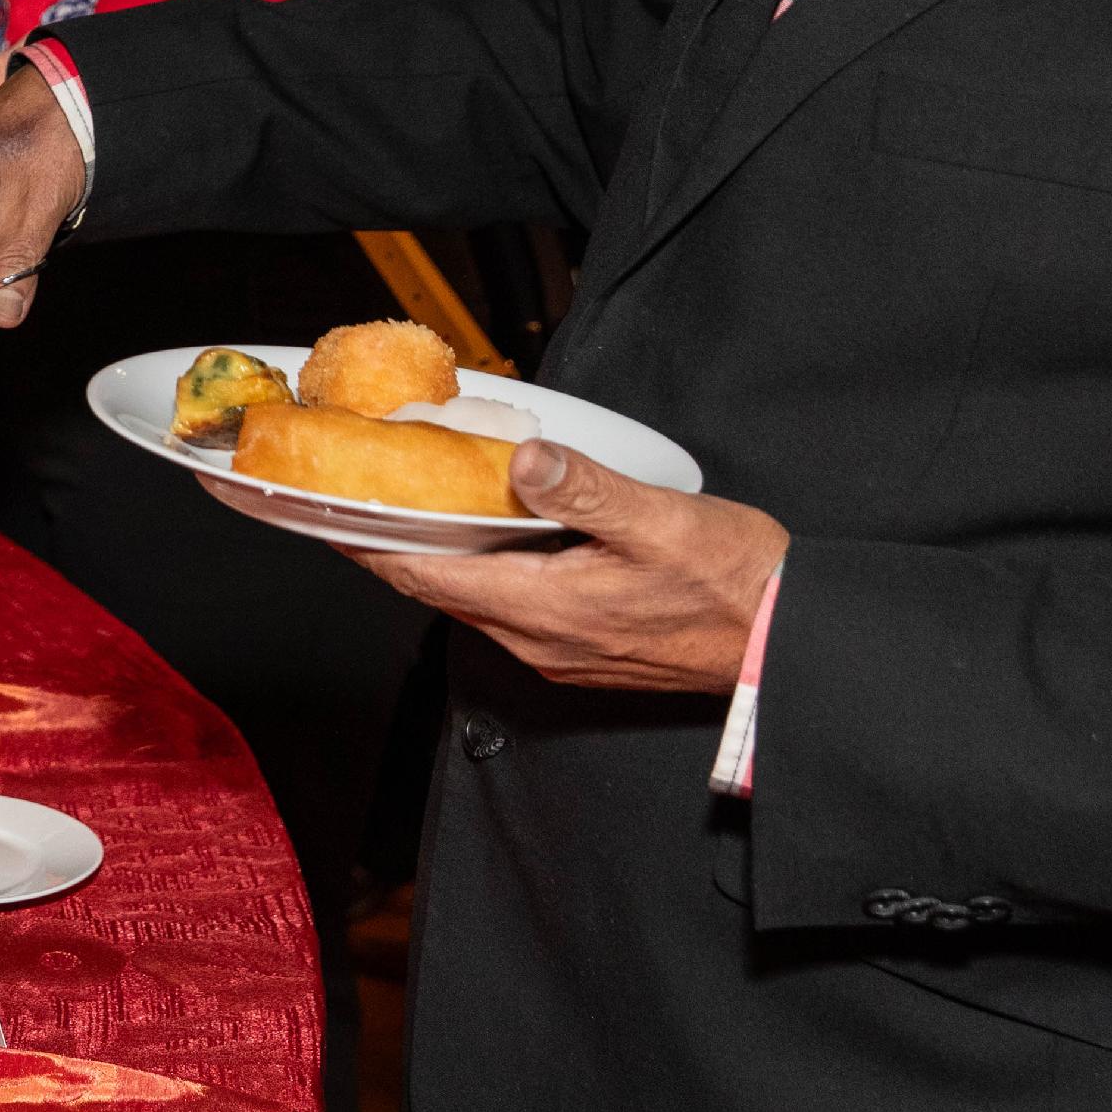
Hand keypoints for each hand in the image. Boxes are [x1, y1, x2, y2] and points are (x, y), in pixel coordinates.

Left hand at [345, 443, 788, 695]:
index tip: (323, 516)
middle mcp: (537, 640)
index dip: (365, 544)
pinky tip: (495, 540)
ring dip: (441, 559)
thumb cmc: (736, 585)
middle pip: (439, 588)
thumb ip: (584, 489)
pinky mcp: (584, 652)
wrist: (788, 644)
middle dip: (392, 547)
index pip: (423, 574)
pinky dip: (486, 572)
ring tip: (414, 511)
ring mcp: (560, 652)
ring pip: (474, 600)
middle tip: (357, 502)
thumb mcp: (659, 521)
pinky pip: (511, 609)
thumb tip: (525, 459)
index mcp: (540, 609)